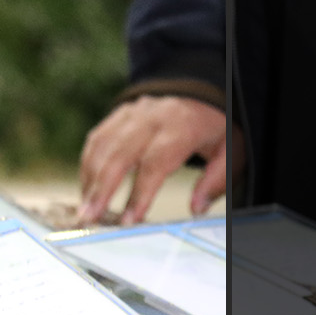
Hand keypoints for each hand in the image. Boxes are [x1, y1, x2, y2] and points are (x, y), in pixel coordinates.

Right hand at [78, 95, 227, 225]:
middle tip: (89, 217)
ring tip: (85, 209)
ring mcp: (132, 113)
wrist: (203, 94)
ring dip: (89, 180)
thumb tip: (196, 209)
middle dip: (101, 189)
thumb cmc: (216, 128)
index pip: (155, 163)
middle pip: (119, 154)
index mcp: (182, 126)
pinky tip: (87, 188)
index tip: (129, 220)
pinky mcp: (118, 114)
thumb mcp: (231, 152)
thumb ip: (215, 181)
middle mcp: (152, 117)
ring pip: (102, 147)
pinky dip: (88, 165)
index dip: (139, 193)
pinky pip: (96, 140)